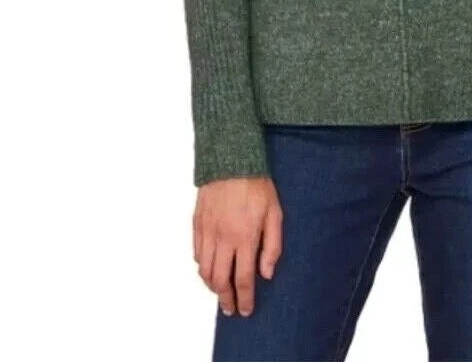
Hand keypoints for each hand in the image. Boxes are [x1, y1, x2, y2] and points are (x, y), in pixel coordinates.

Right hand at [193, 176, 282, 316]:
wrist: (231, 160)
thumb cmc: (257, 185)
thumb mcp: (275, 213)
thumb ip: (272, 246)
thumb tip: (266, 274)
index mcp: (245, 237)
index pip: (242, 279)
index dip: (244, 299)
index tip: (245, 310)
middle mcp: (223, 239)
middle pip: (220, 280)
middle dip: (225, 299)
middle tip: (230, 309)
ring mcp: (208, 232)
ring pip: (205, 271)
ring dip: (212, 286)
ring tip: (220, 292)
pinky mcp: (197, 224)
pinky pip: (197, 254)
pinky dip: (202, 267)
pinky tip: (210, 269)